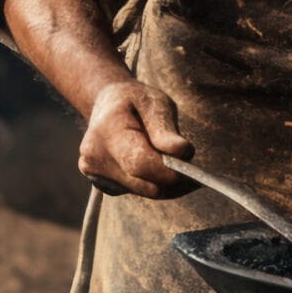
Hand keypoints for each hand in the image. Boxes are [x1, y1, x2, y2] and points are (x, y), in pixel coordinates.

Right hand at [77, 80, 194, 197]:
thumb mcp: (154, 103)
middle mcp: (94, 159)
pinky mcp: (104, 185)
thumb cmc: (135, 100)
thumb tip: (182, 153)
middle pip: (145, 184)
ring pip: (144, 191)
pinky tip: (158, 166)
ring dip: (165, 183)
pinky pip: (139, 191)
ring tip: (177, 164)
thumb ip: (166, 129)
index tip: (195, 174)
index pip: (140, 163)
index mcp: (106, 132)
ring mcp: (96, 174)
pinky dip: (154, 183)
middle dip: (173, 180)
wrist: (107, 104)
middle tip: (197, 175)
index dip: (170, 172)